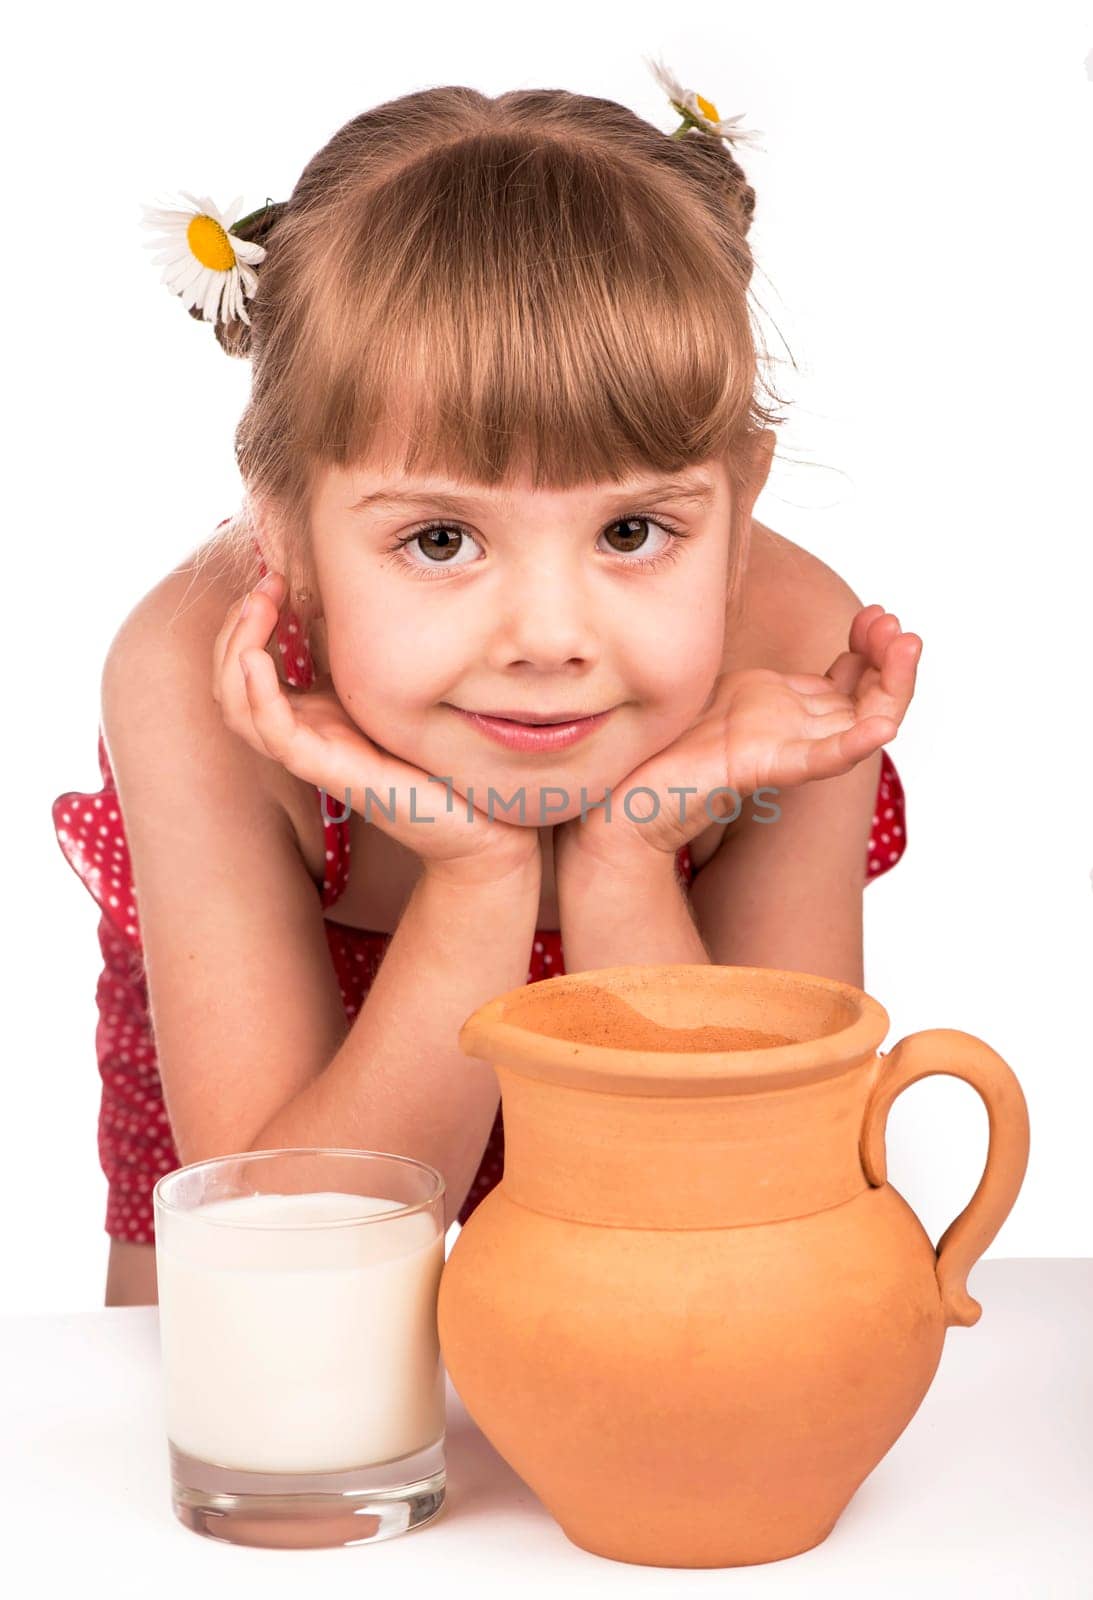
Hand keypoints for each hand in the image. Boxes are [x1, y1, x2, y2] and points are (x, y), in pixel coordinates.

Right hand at [213, 572, 540, 876]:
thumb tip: (351, 599)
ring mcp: (312, 754)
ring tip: (257, 607)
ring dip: (236, 650)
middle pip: (230, 683)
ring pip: (238, 707)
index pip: (244, 669)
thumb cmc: (439, 756)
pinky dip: (256, 693)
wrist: (479, 823)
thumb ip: (365, 657)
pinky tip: (257, 657)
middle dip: (235, 626)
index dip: (245, 621)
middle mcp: (301, 735)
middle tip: (263, 584)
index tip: (272, 578)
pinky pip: (274, 733)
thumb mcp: (394, 691)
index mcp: (310, 717)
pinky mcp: (329, 769)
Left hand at [555, 604, 921, 867]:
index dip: (872, 648)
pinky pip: (819, 759)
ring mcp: (783, 749)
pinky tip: (881, 726)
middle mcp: (794, 730)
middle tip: (900, 629)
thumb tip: (744, 606)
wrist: (622, 799)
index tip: (877, 614)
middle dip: (891, 660)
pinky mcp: (763, 768)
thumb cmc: (661, 746)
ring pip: (858, 724)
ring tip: (906, 650)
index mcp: (785, 709)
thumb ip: (742, 665)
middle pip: (867, 697)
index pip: (851, 678)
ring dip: (891, 689)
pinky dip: (853, 744)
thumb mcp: (711, 686)